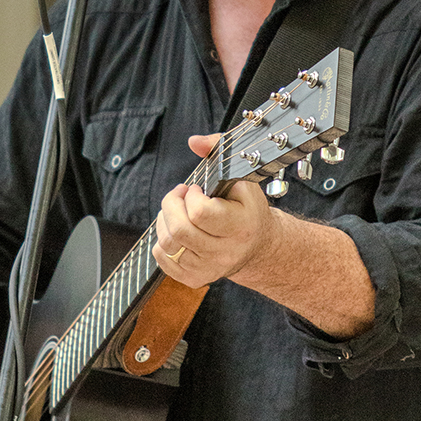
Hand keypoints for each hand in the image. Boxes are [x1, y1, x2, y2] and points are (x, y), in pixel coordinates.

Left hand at [153, 133, 278, 288]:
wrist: (258, 247)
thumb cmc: (247, 208)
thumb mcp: (241, 177)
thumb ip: (219, 151)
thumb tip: (194, 141)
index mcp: (241, 227)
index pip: (201, 214)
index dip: (191, 196)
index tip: (196, 189)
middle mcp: (226, 252)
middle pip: (179, 230)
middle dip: (171, 204)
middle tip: (180, 195)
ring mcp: (209, 269)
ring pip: (167, 244)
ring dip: (165, 220)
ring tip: (178, 211)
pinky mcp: (195, 279)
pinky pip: (163, 259)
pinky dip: (162, 240)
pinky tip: (177, 229)